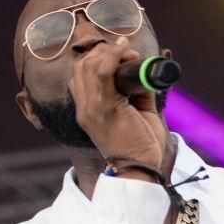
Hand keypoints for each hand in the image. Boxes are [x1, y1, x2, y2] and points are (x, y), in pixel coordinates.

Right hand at [69, 37, 167, 170]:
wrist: (139, 171)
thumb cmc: (141, 148)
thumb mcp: (139, 114)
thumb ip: (139, 92)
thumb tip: (144, 71)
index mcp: (87, 112)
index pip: (80, 76)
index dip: (97, 59)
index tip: (119, 55)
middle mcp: (84, 109)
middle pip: (81, 66)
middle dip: (104, 51)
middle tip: (126, 53)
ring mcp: (91, 109)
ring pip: (89, 65)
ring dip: (110, 52)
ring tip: (128, 53)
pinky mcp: (105, 109)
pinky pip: (103, 71)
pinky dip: (114, 56)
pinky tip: (125, 53)